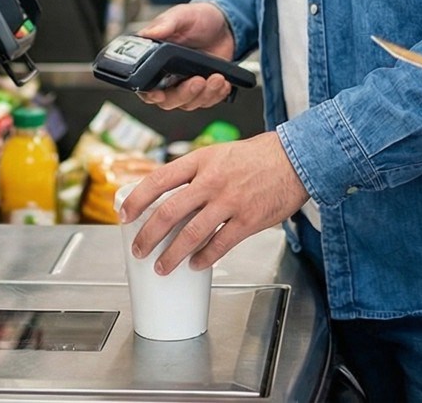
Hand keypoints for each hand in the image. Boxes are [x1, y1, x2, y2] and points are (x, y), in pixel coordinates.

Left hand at [120, 133, 308, 273]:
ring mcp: (230, 201)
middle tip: (138, 250)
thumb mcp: (219, 154)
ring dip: (172, 255)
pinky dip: (205, 258)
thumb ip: (196, 174)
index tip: (124, 214)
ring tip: (162, 266)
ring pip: (191, 234)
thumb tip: (170, 198)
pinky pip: (220, 244)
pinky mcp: (248, 220)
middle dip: (148, 236)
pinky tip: (196, 264)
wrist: (296, 158)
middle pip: (168, 212)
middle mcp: (212, 180)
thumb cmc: (258, 157)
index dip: (137, 199)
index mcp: (201, 160)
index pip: (158, 179)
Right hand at [135, 3, 237, 110]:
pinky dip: (216, 95)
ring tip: (216, 77)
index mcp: (155, 60)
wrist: (224, 23)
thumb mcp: (181, 15)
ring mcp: (186, 83)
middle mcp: (167, 75)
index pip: (144, 85)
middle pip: (168, 100)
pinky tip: (222, 83)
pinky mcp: (204, 88)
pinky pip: (207, 101)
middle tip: (198, 80)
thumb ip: (165, 24)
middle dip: (184, 94)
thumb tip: (148, 33)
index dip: (149, 94)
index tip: (159, 94)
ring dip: (204, 94)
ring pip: (189, 103)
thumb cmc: (198, 18)